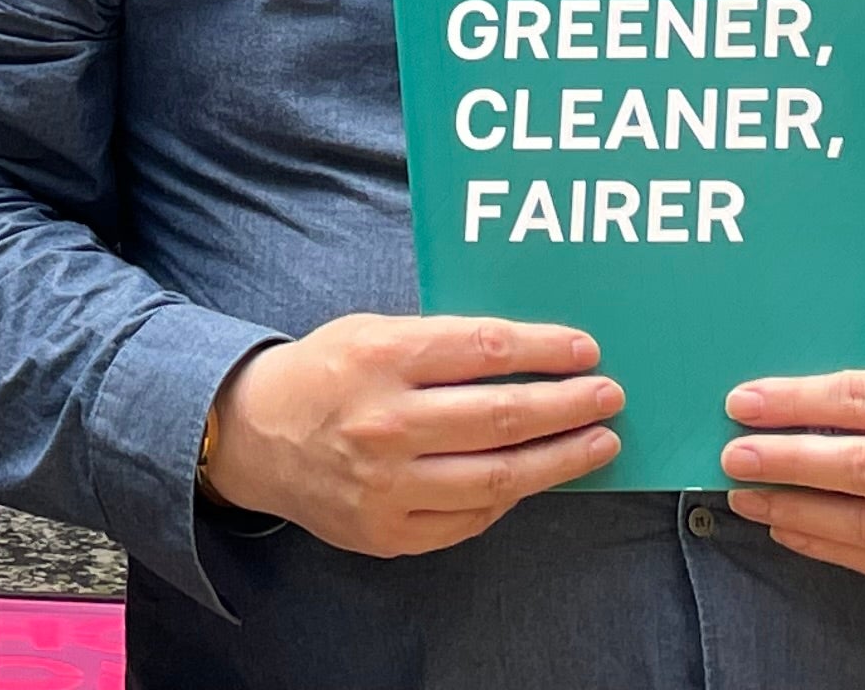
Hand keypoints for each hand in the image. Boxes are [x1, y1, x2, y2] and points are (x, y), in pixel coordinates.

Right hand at [200, 315, 621, 557]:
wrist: (254, 437)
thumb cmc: (324, 374)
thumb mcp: (371, 332)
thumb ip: (440, 342)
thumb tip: (528, 352)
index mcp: (381, 357)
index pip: (485, 349)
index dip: (545, 350)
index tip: (587, 351)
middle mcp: (386, 422)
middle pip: (503, 417)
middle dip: (569, 405)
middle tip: (610, 396)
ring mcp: (389, 485)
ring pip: (498, 478)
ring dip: (560, 460)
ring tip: (598, 442)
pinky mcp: (390, 531)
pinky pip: (470, 518)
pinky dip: (510, 498)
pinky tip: (535, 478)